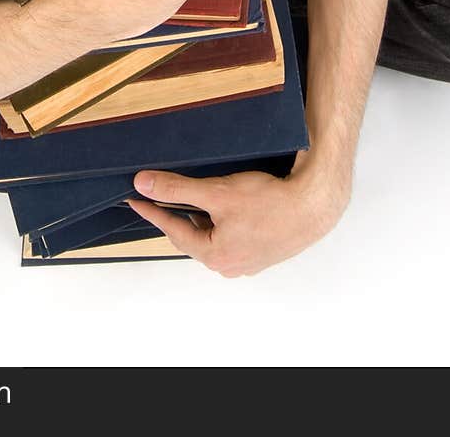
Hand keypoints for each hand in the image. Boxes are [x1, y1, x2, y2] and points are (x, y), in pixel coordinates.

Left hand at [125, 161, 349, 276]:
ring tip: (196, 197)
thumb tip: (144, 184)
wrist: (314, 206)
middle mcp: (230, 265)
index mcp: (215, 255)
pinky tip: (228, 206)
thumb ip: (177, 189)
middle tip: (164, 196)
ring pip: (215, 238)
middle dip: (179, 216)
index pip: (173, 230)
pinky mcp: (264, 250)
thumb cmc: (269, 202)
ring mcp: (249, 260)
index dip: (153, 211)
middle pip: (194, 237)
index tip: (136, 199)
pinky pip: (233, 237)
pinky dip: (223, 222)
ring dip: (203, 219)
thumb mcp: (216, 193)